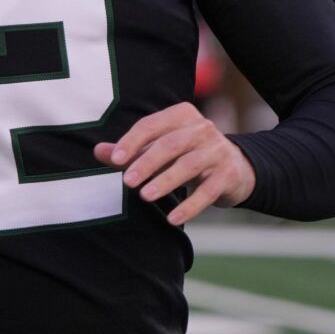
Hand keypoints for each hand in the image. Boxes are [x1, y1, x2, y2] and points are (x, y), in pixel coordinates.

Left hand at [95, 102, 254, 226]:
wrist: (235, 169)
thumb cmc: (187, 154)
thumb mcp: (160, 148)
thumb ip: (131, 150)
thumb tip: (99, 151)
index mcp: (182, 115)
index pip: (151, 125)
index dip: (132, 142)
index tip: (115, 160)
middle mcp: (202, 128)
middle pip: (170, 144)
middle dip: (147, 163)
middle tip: (127, 182)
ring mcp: (218, 151)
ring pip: (189, 165)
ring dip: (166, 181)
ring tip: (145, 196)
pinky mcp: (228, 175)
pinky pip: (207, 191)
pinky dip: (190, 205)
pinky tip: (173, 218)